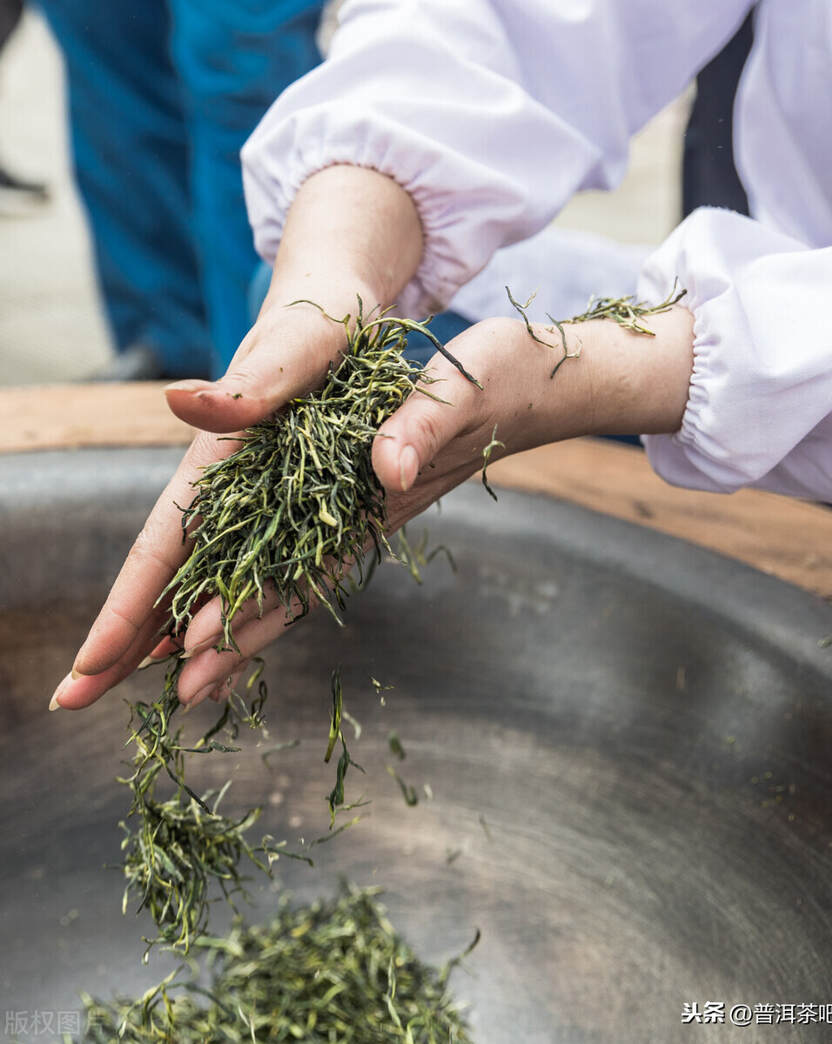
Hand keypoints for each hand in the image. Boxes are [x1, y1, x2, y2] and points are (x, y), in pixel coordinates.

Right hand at [50, 165, 423, 710]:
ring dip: (167, 635)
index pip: (161, 543)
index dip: (127, 606)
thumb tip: (182, 401)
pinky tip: (209, 641)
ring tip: (138, 691)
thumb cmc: (322, 321)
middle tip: (76, 700)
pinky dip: (228, 608)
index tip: (92, 666)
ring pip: (202, 579)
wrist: (343, 305)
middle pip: (167, 573)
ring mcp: (253, 498)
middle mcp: (226, 486)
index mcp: (218, 458)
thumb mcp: (298, 348)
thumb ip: (252, 382)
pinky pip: (251, 568)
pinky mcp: (284, 502)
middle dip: (123, 636)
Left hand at [126, 305, 692, 707]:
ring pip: (298, 579)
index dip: (248, 606)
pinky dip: (277, 583)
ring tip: (196, 671)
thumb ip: (421, 429)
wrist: (544, 384)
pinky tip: (252, 601)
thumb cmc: (506, 379)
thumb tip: (388, 470)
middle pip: (290, 591)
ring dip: (248, 625)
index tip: (190, 651)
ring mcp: (369, 509)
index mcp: (374, 494)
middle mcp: (365, 514)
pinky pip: (315, 551)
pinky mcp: (373, 494)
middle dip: (232, 642)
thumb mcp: (461, 391)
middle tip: (172, 693)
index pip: (301, 566)